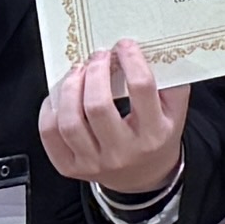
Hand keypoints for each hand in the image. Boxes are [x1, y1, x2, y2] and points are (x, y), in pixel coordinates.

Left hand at [39, 37, 184, 200]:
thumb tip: (152, 49)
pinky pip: (50, 135)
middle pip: (98, 106)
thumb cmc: (157, 137)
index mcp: (153, 134)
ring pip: (69, 122)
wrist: (143, 177)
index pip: (142, 89)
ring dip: (69, 88)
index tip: (124, 46)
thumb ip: (169, 81)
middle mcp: (123, 152)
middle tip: (97, 56)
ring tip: (77, 72)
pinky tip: (59, 96)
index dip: (131, 60)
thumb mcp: (174, 112)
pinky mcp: (71, 167)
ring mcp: (94, 162)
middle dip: (95, 72)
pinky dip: (50, 110)